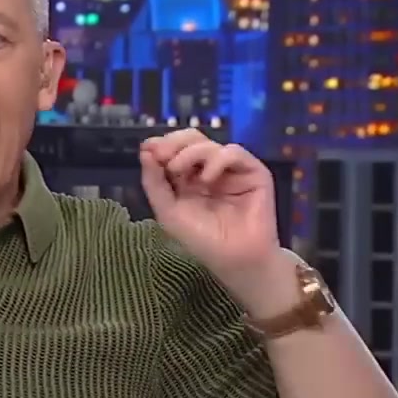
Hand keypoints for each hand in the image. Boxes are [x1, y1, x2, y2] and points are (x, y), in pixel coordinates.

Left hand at [139, 129, 287, 304]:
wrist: (234, 258)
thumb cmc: (201, 239)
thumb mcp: (168, 211)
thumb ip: (154, 182)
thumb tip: (144, 150)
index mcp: (187, 177)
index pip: (174, 149)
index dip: (161, 144)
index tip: (148, 149)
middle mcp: (208, 169)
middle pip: (191, 139)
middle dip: (173, 142)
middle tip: (162, 154)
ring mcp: (231, 169)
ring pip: (209, 143)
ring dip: (190, 153)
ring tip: (180, 172)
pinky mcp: (253, 171)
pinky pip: (234, 152)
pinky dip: (216, 160)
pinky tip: (206, 179)